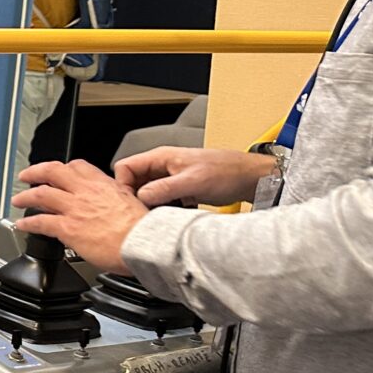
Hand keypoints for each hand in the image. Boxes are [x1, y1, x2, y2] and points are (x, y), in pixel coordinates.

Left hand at [11, 160, 146, 272]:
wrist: (144, 244)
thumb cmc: (143, 229)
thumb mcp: (133, 201)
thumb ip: (116, 198)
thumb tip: (112, 203)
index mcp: (104, 184)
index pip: (77, 166)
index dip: (63, 168)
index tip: (58, 171)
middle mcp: (85, 192)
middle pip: (53, 172)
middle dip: (35, 172)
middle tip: (26, 176)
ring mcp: (74, 209)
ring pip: (41, 195)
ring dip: (25, 196)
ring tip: (18, 199)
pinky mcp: (68, 228)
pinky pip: (40, 222)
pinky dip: (27, 222)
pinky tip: (22, 225)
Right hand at [114, 146, 276, 208]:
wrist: (249, 178)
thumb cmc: (227, 172)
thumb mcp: (193, 181)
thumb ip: (164, 188)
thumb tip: (141, 197)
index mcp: (160, 157)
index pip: (125, 168)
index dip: (124, 186)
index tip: (131, 203)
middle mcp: (162, 166)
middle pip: (134, 183)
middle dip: (137, 199)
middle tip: (146, 213)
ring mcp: (170, 179)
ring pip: (147, 194)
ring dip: (152, 206)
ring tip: (163, 214)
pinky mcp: (178, 190)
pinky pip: (161, 201)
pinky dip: (164, 210)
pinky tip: (175, 214)